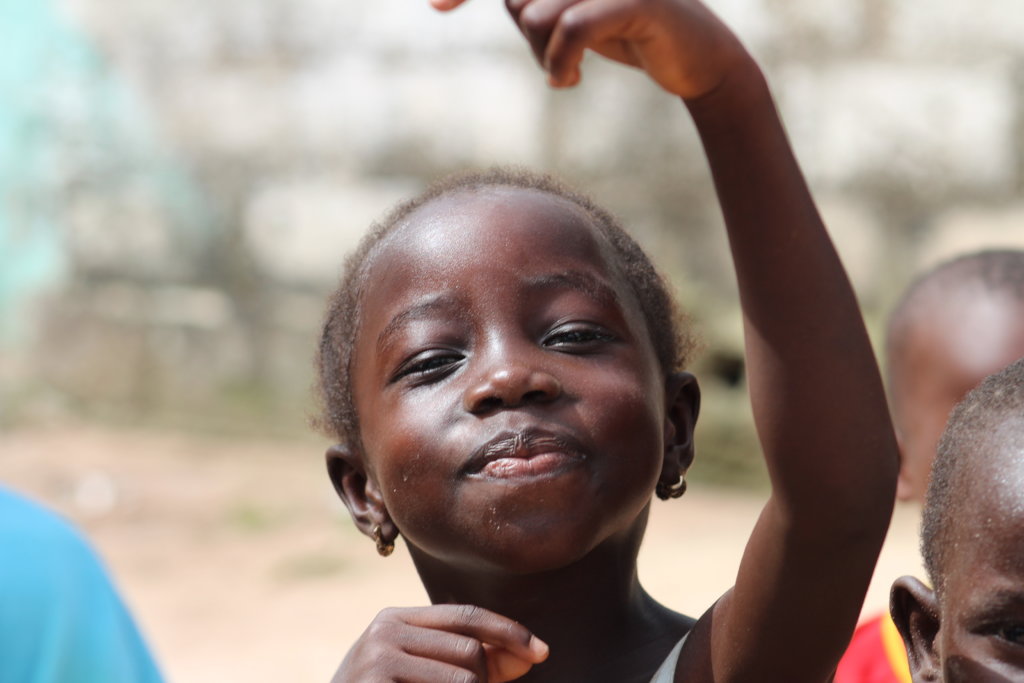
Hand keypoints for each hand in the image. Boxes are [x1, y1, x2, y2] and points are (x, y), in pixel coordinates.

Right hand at [332, 605, 548, 682]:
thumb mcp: (423, 675)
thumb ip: (470, 662)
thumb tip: (530, 654)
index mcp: (397, 618)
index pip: (466, 615)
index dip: (508, 631)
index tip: (543, 651)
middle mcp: (385, 628)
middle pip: (469, 650)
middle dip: (485, 682)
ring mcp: (377, 657)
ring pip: (463, 679)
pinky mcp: (376, 682)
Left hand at [429, 0, 751, 98]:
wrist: (697, 59)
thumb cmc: (628, 33)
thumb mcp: (572, 17)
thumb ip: (533, 3)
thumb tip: (474, 3)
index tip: (436, 8)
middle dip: (528, 41)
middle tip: (557, 65)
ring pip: (534, 16)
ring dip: (544, 59)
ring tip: (568, 74)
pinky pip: (568, 30)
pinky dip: (560, 63)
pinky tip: (572, 82)